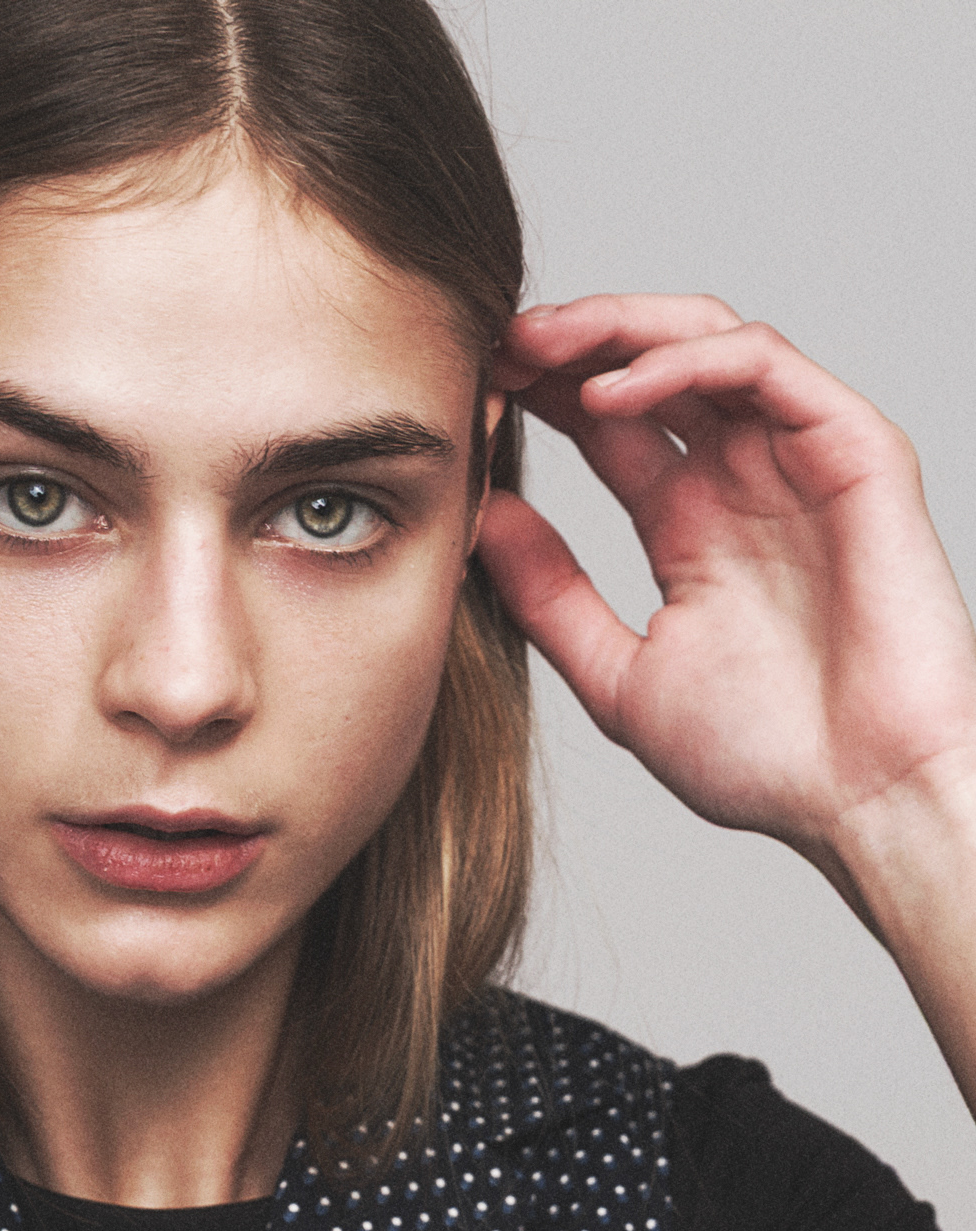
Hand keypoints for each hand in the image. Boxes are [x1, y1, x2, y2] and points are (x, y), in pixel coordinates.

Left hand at [477, 295, 975, 904]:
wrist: (864, 800)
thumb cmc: (764, 759)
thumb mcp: (618, 677)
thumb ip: (552, 598)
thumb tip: (481, 519)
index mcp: (690, 526)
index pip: (607, 425)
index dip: (540, 396)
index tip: (468, 394)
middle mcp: (743, 479)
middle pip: (651, 362)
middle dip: (568, 342)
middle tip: (492, 345)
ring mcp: (799, 458)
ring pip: (706, 339)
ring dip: (617, 328)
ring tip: (537, 346)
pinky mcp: (854, 449)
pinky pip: (766, 364)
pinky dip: (685, 360)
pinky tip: (612, 393)